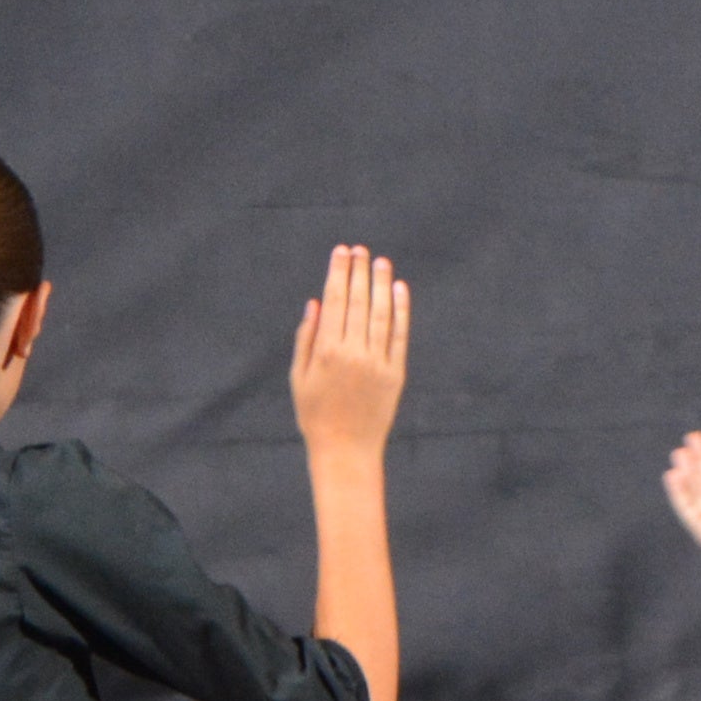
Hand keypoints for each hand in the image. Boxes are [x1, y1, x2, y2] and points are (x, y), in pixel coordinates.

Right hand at [287, 244, 408, 454]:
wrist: (346, 451)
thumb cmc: (315, 415)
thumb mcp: (299, 378)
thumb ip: (306, 339)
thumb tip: (316, 302)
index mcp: (325, 352)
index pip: (335, 301)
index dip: (338, 273)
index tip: (341, 252)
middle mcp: (352, 353)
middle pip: (358, 302)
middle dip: (358, 272)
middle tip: (360, 250)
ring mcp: (377, 363)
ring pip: (381, 314)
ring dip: (381, 284)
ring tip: (380, 262)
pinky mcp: (396, 373)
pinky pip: (400, 335)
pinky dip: (401, 310)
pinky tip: (399, 289)